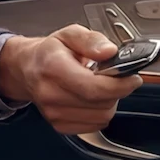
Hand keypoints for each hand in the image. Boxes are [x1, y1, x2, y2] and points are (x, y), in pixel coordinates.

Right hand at [0, 25, 141, 134]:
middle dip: (116, 90)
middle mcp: (50, 94)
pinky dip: (100, 112)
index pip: (93, 88)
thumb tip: (109, 51)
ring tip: (99, 86)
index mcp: (53, 67)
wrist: (27, 69)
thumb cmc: (50, 52)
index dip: (119, 85)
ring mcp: (53, 113)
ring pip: (101, 117)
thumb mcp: (70, 34)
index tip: (133, 78)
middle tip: (114, 77)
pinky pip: (95, 125)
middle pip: (101, 104)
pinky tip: (91, 98)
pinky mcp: (59, 126)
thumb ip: (92, 40)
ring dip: (109, 102)